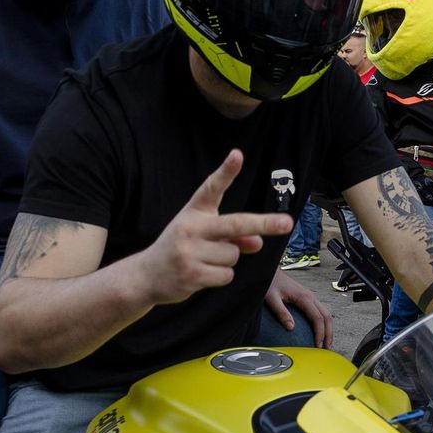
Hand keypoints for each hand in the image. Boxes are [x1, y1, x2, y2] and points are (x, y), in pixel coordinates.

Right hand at [138, 149, 292, 306]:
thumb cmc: (181, 249)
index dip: (226, 171)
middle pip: (235, 224)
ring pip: (234, 255)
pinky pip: (227, 275)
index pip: (211, 188)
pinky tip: (201, 274)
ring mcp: (190, 251)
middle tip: (287, 222)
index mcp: (194, 212)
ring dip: (227, 262)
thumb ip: (232, 235)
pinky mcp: (192, 274)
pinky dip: (220, 277)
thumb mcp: (203, 236)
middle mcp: (191, 227)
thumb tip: (258, 242)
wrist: (146, 276)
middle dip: (264, 223)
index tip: (238, 155)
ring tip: (204, 261)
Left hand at [264, 269, 332, 348]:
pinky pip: (320, 312)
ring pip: (326, 314)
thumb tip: (291, 328)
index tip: (318, 345)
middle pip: (327, 316)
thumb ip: (281, 312)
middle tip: (326, 348)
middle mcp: (310, 296)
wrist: (270, 272)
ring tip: (325, 343)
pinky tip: (318, 332)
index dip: (320, 333)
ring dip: (327, 329)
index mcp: (304, 297)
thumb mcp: (271, 298)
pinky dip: (323, 323)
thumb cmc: (270, 283)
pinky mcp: (307, 298)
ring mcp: (310, 297)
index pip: (318, 318)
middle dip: (329, 333)